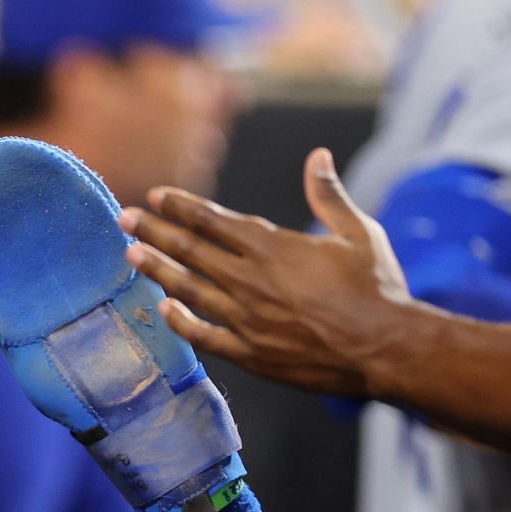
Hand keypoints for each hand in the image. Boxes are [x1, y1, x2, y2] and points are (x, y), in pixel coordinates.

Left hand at [117, 148, 412, 397]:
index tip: (155, 196)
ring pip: (189, 290)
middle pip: (191, 251)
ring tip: (130, 255)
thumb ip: (329, 196)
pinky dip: (182, 323)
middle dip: (155, 231)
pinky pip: (206, 338)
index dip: (181, 207)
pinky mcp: (251, 354)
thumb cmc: (378, 288)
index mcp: (275, 248)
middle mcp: (252, 281)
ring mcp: (247, 319)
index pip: (214, 221)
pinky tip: (162, 309)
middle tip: (123, 218)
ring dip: (157, 270)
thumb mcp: (359, 233)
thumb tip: (318, 157)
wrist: (387, 348)